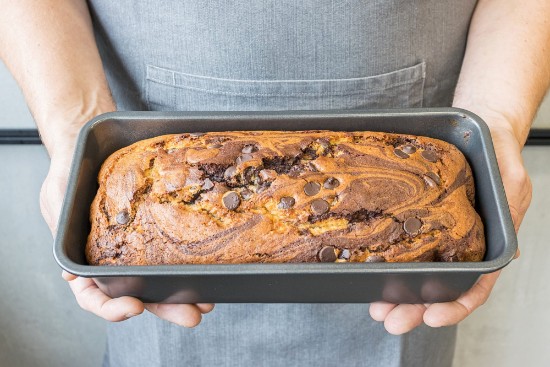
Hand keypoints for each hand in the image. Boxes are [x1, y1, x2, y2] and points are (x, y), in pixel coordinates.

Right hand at [41, 144, 213, 326]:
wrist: (89, 150)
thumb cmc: (68, 175)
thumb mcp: (56, 199)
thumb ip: (62, 228)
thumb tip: (70, 275)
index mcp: (84, 263)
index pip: (95, 297)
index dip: (112, 308)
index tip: (135, 306)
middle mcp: (114, 261)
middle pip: (138, 294)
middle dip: (166, 307)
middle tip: (192, 314)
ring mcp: (139, 247)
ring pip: (162, 277)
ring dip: (185, 292)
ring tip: (207, 299)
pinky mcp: (158, 228)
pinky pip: (175, 247)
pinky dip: (191, 259)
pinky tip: (209, 265)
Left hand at [369, 122, 531, 334]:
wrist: (480, 129)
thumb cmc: (497, 153)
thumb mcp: (511, 179)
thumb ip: (508, 206)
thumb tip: (507, 243)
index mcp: (486, 242)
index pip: (474, 285)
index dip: (455, 305)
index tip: (432, 316)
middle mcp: (458, 245)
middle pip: (436, 287)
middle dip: (413, 307)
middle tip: (390, 318)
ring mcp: (435, 233)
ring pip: (414, 272)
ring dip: (395, 293)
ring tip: (376, 305)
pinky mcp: (415, 218)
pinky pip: (399, 242)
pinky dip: (385, 260)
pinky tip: (369, 268)